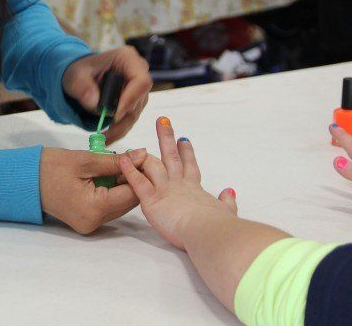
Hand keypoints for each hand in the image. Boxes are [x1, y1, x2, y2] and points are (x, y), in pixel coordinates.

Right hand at [39, 146, 148, 233]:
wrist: (25, 180)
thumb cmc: (51, 167)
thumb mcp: (86, 160)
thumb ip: (117, 161)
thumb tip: (142, 155)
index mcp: (94, 208)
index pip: (131, 194)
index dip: (140, 175)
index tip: (143, 158)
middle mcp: (94, 222)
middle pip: (127, 203)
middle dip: (133, 181)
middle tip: (133, 159)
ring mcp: (89, 225)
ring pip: (119, 206)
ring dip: (122, 187)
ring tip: (119, 166)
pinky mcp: (85, 222)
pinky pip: (107, 208)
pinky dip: (111, 193)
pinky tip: (107, 176)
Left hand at [63, 46, 152, 142]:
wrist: (80, 76)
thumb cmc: (79, 71)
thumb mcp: (75, 75)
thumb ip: (82, 86)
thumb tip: (94, 103)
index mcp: (127, 59)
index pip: (140, 81)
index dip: (131, 99)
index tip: (115, 115)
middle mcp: (138, 72)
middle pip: (139, 100)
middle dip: (122, 119)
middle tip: (104, 134)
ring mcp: (138, 88)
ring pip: (135, 113)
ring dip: (120, 128)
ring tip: (102, 139)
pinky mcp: (134, 102)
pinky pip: (129, 118)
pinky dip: (118, 130)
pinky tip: (106, 139)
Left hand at [119, 117, 236, 248]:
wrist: (208, 230)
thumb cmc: (218, 225)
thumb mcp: (226, 211)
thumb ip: (227, 201)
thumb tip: (229, 191)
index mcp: (195, 189)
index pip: (190, 166)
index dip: (187, 153)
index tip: (184, 139)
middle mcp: (179, 184)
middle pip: (171, 156)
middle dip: (167, 138)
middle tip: (163, 121)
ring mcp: (165, 190)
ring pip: (152, 165)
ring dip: (142, 154)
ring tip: (134, 146)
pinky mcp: (152, 200)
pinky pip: (138, 182)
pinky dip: (129, 171)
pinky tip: (122, 160)